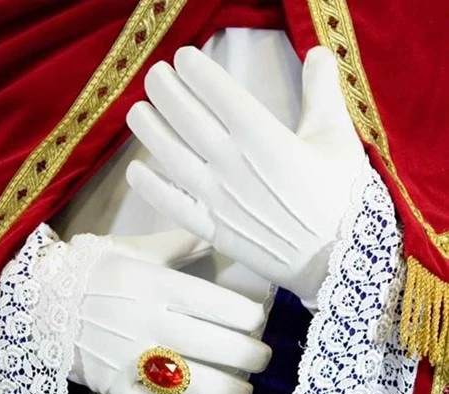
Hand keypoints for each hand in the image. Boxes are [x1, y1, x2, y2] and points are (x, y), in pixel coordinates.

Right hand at [67, 229, 269, 393]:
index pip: (208, 300)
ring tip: (246, 392)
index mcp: (152, 284)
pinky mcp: (113, 383)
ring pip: (187, 379)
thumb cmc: (94, 270)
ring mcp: (128, 356)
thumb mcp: (136, 249)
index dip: (241, 314)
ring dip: (225, 390)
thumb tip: (217, 236)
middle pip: (206, 342)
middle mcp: (145, 320)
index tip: (259, 321)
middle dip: (246, 354)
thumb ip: (178, 243)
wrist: (40, 299)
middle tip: (263, 357)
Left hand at [125, 46, 365, 308]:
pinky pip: (174, 205)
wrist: (337, 258)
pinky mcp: (213, 229)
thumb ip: (323, 93)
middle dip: (165, 92)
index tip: (183, 59)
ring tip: (136, 110)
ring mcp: (219, 199)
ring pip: (173, 157)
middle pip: (189, 120)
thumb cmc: (342, 196)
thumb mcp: (337, 137)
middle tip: (155, 77)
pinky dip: (150, 188)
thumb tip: (316, 52)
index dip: (196, 73)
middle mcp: (234, 165)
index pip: (220, 94)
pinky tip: (135, 170)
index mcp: (265, 137)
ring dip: (149, 131)